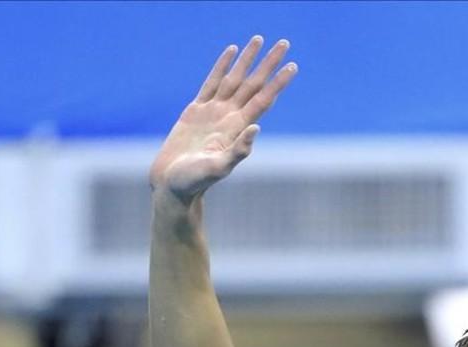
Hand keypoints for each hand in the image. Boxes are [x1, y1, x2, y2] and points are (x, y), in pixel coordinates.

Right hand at [149, 37, 296, 201]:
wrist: (174, 184)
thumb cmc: (195, 181)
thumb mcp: (218, 167)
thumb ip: (238, 151)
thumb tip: (256, 127)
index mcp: (238, 128)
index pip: (264, 99)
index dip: (278, 83)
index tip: (293, 66)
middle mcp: (230, 117)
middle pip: (254, 83)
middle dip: (269, 63)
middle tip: (285, 43)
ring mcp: (214, 112)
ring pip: (235, 78)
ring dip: (248, 60)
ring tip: (259, 39)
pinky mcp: (196, 110)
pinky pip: (212, 82)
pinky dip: (222, 65)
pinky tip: (231, 52)